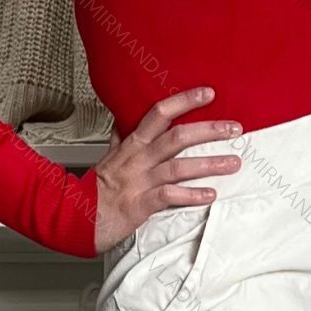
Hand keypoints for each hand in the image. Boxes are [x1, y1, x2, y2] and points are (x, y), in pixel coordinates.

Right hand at [93, 87, 242, 254]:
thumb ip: (120, 139)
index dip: (184, 101)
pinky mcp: (140, 205)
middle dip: (208, 131)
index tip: (208, 93)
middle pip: (176, 137)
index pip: (159, 113)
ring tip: (233, 163)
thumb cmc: (96, 188)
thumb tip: (124, 121)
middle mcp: (138, 160)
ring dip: (209, 164)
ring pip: (178, 167)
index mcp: (132, 144)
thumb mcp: (107, 157)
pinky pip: (169, 196)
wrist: (75, 217)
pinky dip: (191, 195)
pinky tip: (209, 195)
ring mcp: (139, 181)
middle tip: (234, 128)